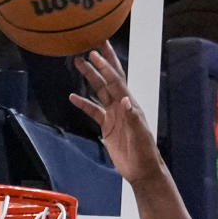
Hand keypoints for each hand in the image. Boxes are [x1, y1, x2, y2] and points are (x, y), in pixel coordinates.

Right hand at [69, 41, 162, 184]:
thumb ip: (132, 117)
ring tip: (78, 63)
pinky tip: (73, 97)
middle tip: (89, 48)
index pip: (117, 81)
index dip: (106, 67)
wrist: (142, 170)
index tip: (96, 53)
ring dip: (90, 77)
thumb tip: (125, 99)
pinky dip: (83, 104)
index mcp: (131, 105)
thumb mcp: (139, 134)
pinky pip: (93, 111)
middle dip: (100, 63)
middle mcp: (122, 106)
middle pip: (109, 79)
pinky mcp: (107, 126)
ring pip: (100, 91)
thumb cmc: (144, 152)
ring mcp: (114, 115)